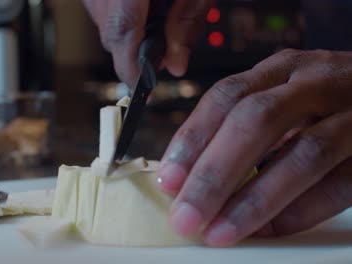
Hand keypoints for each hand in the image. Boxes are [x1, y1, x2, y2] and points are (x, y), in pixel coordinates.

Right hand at [82, 0, 213, 86]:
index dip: (132, 67)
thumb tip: (175, 65)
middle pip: (111, 31)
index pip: (122, 31)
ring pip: (104, 22)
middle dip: (135, 53)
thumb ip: (188, 21)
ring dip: (130, 34)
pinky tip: (146, 9)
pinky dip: (124, 17)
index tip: (142, 91)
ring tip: (159, 21)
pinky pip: (103, 9)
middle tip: (165, 55)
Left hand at [157, 49, 351, 246]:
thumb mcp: (282, 99)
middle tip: (186, 216)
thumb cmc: (324, 103)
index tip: (168, 180)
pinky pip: (341, 184)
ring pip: (304, 153)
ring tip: (220, 232)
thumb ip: (242, 128)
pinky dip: (301, 211)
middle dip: (215, 173)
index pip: (226, 96)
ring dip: (255, 199)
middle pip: (257, 121)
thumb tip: (188, 178)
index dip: (193, 139)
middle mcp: (316, 82)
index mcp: (281, 70)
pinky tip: (269, 230)